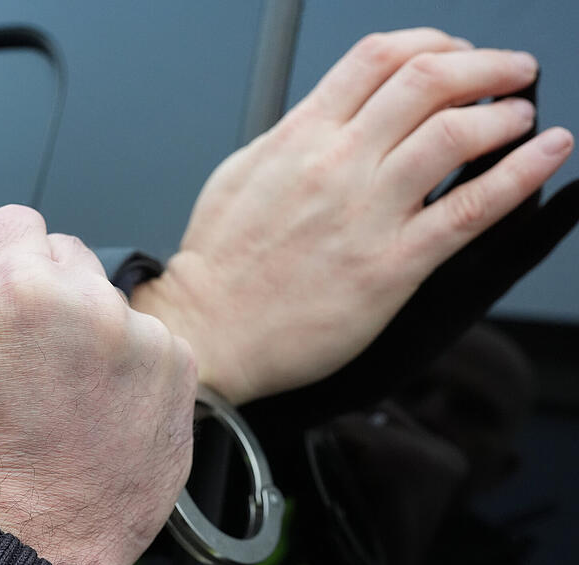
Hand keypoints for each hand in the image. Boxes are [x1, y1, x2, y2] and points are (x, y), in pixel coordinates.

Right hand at [0, 205, 196, 564]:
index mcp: (27, 292)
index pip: (9, 221)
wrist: (36, 544)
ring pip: (103, 297)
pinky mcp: (180, 373)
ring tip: (54, 389)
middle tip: (16, 354)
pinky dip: (119, 360)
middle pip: (62, 253)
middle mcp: (99, 306)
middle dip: (35, 289)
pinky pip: (143, 337)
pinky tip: (91, 406)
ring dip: (79, 325)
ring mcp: (148, 340)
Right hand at [245, 77, 578, 432]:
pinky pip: (471, 209)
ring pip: (456, 134)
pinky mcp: (390, 265)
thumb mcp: (240, 175)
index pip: (378, 59)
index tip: (452, 53)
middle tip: (510, 71)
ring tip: (522, 114)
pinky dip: (520, 173)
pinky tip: (546, 152)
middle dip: (483, 64)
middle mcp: (337, 164)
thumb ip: (290, 137)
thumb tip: (330, 116)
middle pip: (428, 81)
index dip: (430, 43)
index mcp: (299, 137)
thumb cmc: (218, 264)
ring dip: (506, 113)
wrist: (209, 331)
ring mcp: (366, 213)